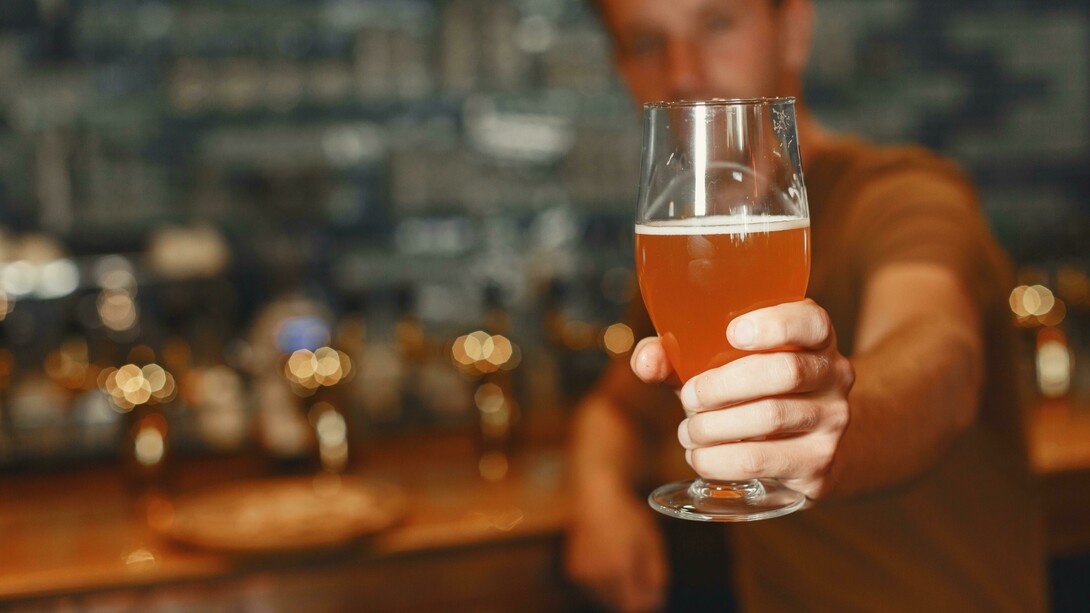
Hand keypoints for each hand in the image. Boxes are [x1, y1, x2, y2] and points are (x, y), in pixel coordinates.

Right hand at [565, 479, 668, 611]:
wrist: (594, 497)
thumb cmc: (625, 515)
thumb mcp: (650, 539)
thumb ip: (656, 572)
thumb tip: (658, 596)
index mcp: (618, 569)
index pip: (633, 605)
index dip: (647, 602)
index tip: (655, 595)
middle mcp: (597, 576)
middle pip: (618, 606)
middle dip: (633, 599)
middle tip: (644, 585)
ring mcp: (582, 575)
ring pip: (604, 600)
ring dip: (617, 594)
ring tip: (626, 570)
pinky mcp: (572, 571)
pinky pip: (592, 590)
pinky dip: (603, 585)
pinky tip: (610, 565)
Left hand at [631, 299, 854, 499]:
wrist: (810, 444)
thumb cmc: (752, 391)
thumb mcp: (721, 364)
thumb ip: (678, 355)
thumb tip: (646, 360)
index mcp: (814, 337)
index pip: (811, 321)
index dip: (775, 324)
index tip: (732, 332)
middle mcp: (833, 375)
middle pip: (784, 372)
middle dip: (722, 385)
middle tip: (689, 399)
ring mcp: (831, 422)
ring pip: (770, 418)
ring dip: (713, 427)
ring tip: (688, 432)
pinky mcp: (817, 465)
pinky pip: (761, 461)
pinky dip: (718, 461)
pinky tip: (701, 457)